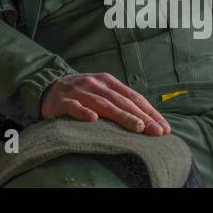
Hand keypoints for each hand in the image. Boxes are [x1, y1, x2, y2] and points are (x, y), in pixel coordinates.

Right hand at [41, 72, 171, 135]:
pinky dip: (83, 112)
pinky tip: (93, 119)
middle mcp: (95, 83)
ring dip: (121, 116)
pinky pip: (74, 106)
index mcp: (107, 81)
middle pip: (121, 101)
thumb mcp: (102, 91)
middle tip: (156, 131)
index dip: (149, 112)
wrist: (48, 88)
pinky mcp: (62, 101)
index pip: (133, 97)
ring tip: (137, 127)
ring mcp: (79, 91)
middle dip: (141, 117)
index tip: (164, 127)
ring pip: (102, 104)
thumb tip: (148, 120)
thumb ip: (120, 101)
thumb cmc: (82, 94)